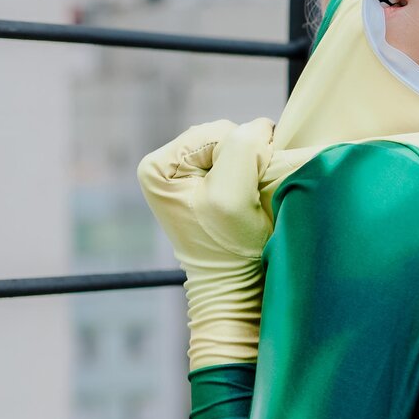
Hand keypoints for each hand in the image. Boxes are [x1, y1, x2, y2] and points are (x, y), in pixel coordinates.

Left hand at [137, 118, 276, 369]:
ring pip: (241, 146)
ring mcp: (190, 174)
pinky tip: (249, 203)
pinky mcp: (212, 184)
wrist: (240, 291)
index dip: (243, 161)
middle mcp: (168, 164)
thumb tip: (260, 127)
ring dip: (254, 170)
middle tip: (248, 202)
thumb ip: (242, 150)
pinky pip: (246, 160)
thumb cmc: (233, 252)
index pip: (218, 132)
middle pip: (228, 135)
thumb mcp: (230, 198)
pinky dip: (256, 177)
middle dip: (247, 163)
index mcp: (158, 165)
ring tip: (249, 205)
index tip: (242, 199)